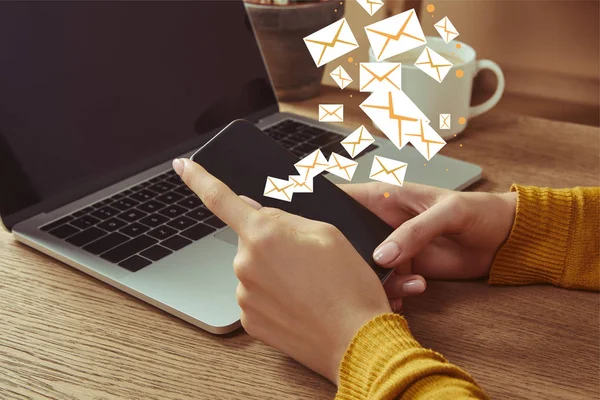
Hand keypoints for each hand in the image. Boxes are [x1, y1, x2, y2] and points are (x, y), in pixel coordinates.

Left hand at [174, 159, 390, 384]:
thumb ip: (285, 218)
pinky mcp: (249, 321)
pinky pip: (256, 297)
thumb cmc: (348, 289)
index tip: (183, 166)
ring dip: (275, 271)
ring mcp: (245, 295)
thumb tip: (254, 210)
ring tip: (310, 287)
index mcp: (264, 234)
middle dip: (272, 242)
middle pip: (251, 240)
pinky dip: (274, 297)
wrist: (357, 343)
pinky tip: (300, 304)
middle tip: (307, 260)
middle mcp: (245, 264)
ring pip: (255, 269)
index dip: (198, 178)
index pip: (220, 198)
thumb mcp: (328, 234)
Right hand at [341, 182, 516, 281]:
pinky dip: (395, 291)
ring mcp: (393, 246)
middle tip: (362, 272)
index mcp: (385, 197)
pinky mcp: (406, 267)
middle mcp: (382, 222)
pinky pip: (388, 282)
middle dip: (350, 259)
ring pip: (365, 267)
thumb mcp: (447, 213)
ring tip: (408, 283)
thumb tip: (382, 257)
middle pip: (348, 241)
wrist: (504, 241)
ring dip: (377, 281)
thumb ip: (414, 232)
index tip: (315, 230)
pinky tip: (414, 288)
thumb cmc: (478, 211)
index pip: (343, 199)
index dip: (324, 211)